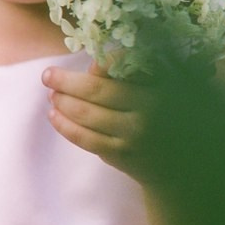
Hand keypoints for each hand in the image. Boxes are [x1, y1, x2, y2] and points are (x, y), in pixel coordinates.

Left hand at [43, 65, 154, 179]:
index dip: (99, 63)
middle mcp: (149, 109)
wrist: (176, 162)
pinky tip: (53, 115)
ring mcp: (134, 134)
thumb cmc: (160, 116)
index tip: (83, 62)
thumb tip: (91, 67)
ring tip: (51, 95)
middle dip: (66, 81)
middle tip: (47, 75)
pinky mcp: (121, 155)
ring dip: (63, 102)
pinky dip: (64, 125)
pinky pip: (85, 138)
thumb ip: (131, 74)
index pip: (123, 67)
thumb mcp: (158, 89)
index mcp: (159, 85)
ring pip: (87, 114)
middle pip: (97, 90)